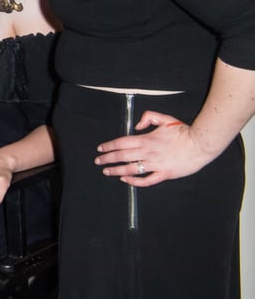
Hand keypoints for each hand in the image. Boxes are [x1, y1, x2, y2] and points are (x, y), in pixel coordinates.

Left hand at [95, 111, 212, 186]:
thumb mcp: (165, 119)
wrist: (201, 144)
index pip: (122, 143)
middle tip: (98, 161)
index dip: (109, 146)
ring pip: (131, 169)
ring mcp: (156, 164)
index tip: (100, 149)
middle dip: (107, 159)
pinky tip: (126, 180)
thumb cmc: (184, 131)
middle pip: (122, 156)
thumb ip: (148, 118)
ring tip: (106, 172)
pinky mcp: (164, 174)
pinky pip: (146, 180)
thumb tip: (137, 125)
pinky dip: (134, 181)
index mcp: (146, 139)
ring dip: (116, 171)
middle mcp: (148, 152)